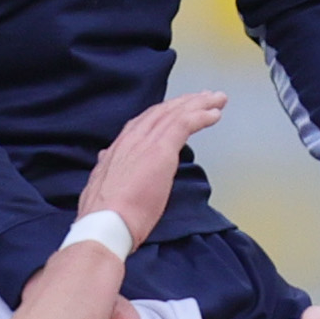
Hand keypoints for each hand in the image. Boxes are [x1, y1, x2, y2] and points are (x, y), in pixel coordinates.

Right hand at [76, 91, 227, 249]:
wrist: (106, 222)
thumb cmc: (106, 214)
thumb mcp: (102, 184)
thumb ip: (108, 168)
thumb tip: (106, 157)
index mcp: (120, 147)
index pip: (145, 121)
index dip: (165, 112)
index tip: (179, 108)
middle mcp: (132, 138)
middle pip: (163, 111)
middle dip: (186, 102)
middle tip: (206, 96)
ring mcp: (147, 142)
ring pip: (176, 113)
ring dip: (200, 104)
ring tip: (218, 99)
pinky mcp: (161, 149)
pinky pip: (185, 123)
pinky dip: (202, 115)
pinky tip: (215, 114)